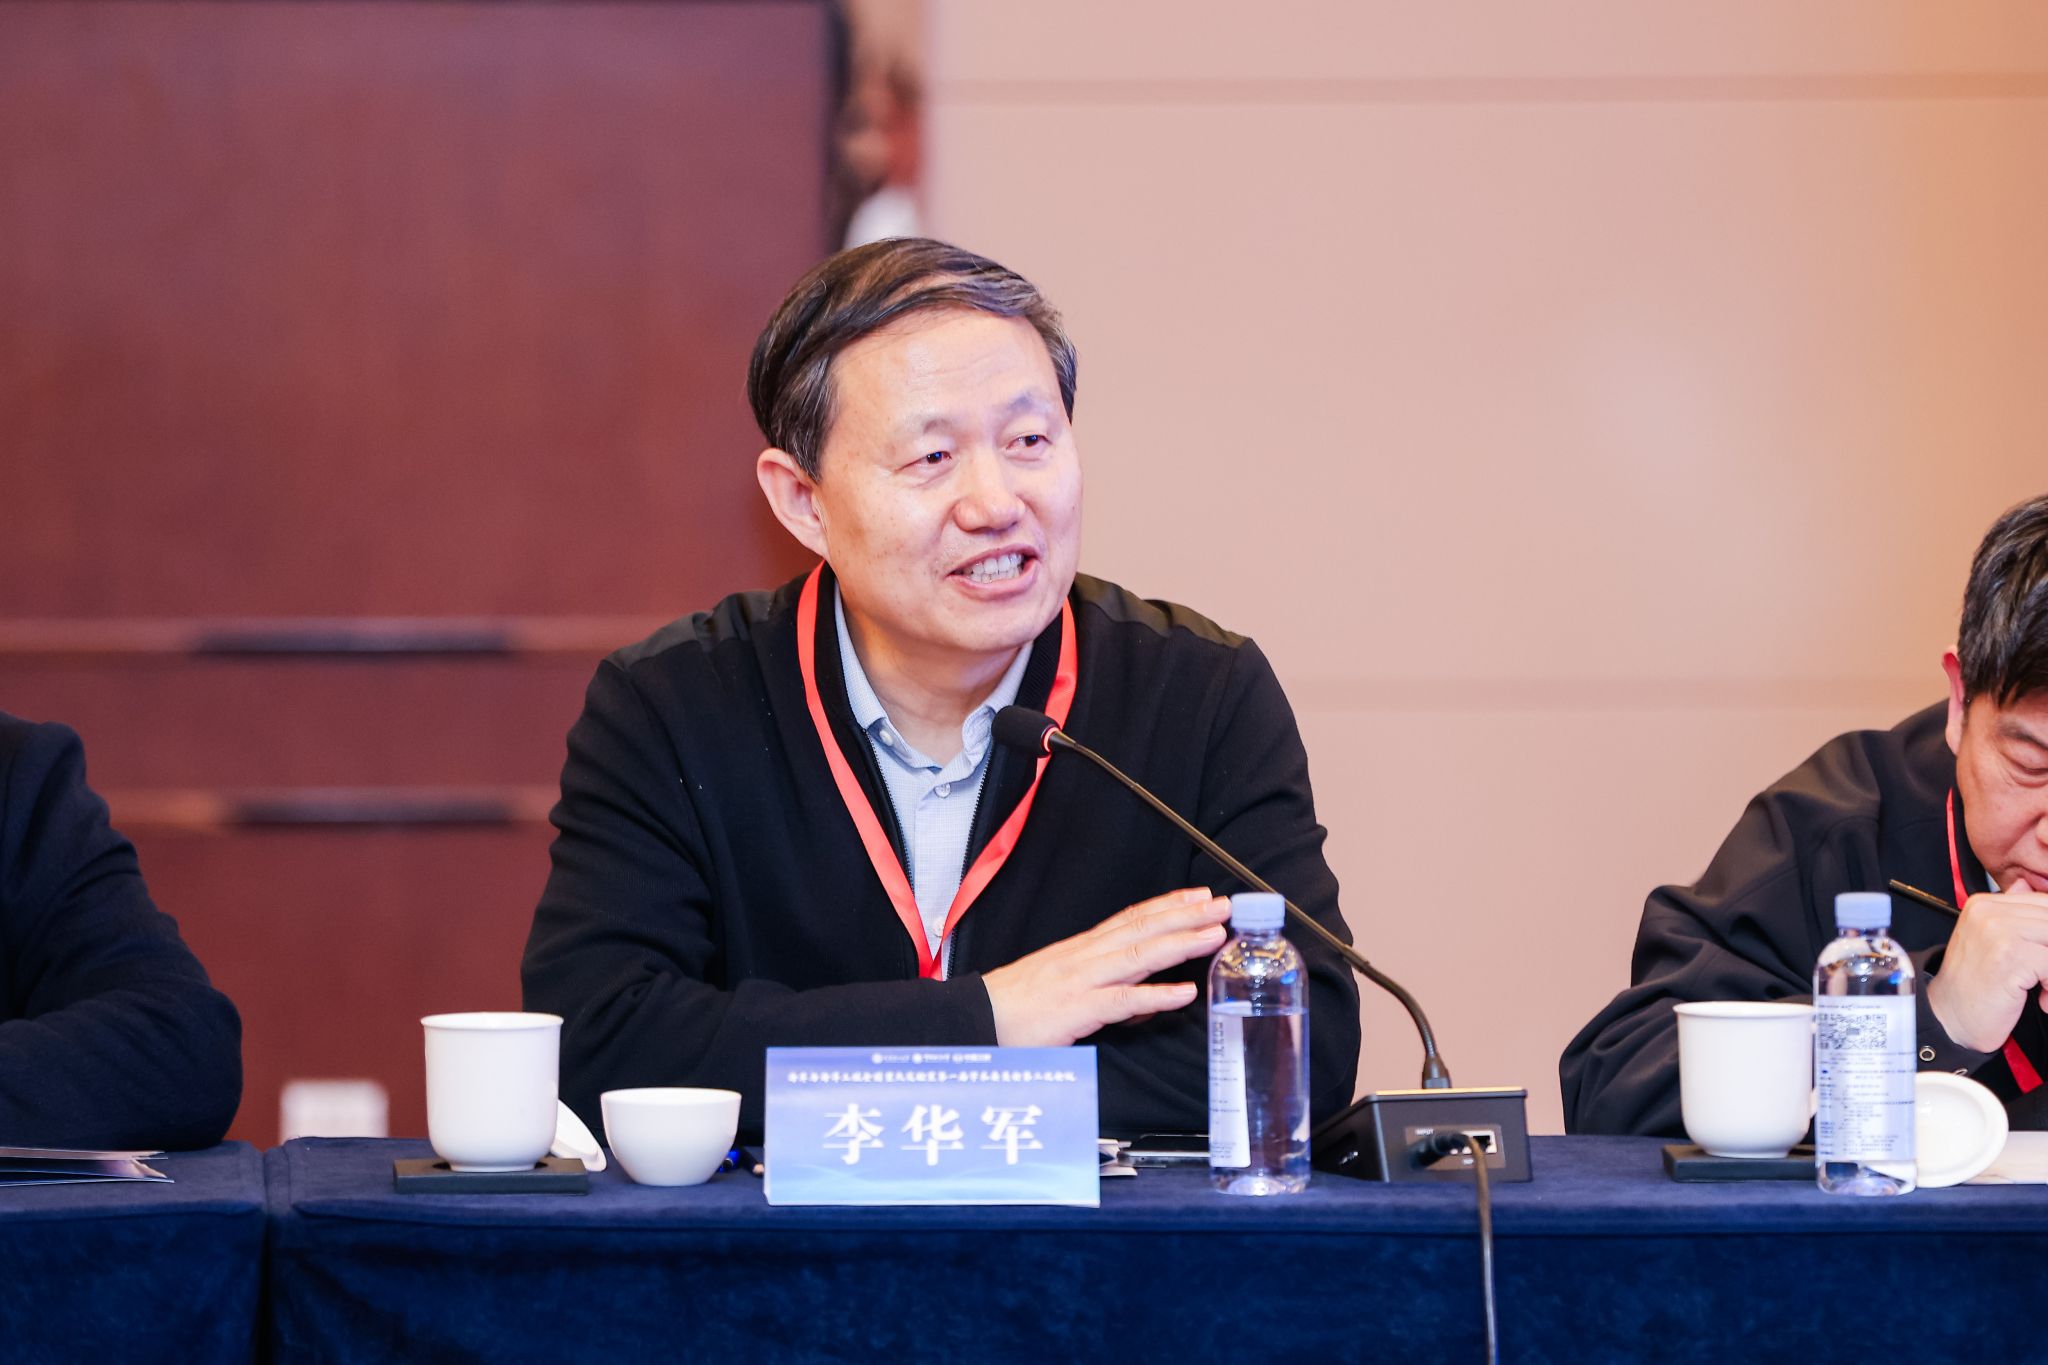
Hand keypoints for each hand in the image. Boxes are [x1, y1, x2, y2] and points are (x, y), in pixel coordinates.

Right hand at [980, 887, 1231, 1046]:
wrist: (974, 1020)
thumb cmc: (1015, 1007)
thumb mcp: (1061, 986)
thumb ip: (1101, 987)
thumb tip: (1142, 997)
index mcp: (1081, 949)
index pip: (1131, 918)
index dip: (1167, 905)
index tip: (1199, 896)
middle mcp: (1085, 956)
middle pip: (1143, 928)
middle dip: (1186, 915)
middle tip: (1224, 904)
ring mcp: (1082, 980)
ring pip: (1140, 955)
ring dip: (1181, 943)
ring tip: (1215, 935)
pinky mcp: (1077, 1009)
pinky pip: (1123, 1000)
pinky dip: (1156, 995)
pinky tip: (1185, 992)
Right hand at [1926, 887, 2047, 1051]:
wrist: (1949, 1019)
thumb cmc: (1974, 988)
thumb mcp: (1994, 944)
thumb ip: (2016, 918)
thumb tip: (2026, 887)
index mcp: (1985, 904)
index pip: (2045, 904)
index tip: (2042, 960)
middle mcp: (1990, 911)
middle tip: (2044, 978)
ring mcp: (1998, 931)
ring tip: (2044, 988)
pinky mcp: (2010, 955)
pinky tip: (2041, 998)